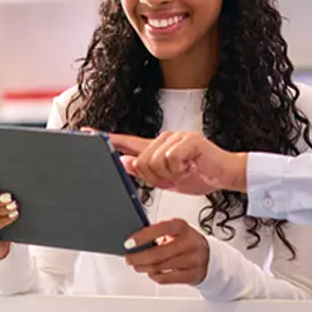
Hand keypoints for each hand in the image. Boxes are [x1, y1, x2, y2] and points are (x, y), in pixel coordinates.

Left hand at [105, 130, 247, 195]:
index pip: (127, 142)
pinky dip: (180, 169)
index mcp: (157, 147)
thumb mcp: (168, 179)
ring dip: (168, 175)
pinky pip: (171, 160)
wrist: (226, 174)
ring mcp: (176, 137)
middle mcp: (164, 138)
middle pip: (141, 160)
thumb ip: (146, 172)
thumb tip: (124, 163)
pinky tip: (190, 167)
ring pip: (154, 161)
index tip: (85, 132)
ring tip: (184, 173)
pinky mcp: (188, 141)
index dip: (107, 139)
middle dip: (154, 177)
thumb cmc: (199, 175)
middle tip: (173, 179)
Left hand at [123, 218, 210, 285]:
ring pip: (159, 267)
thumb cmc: (186, 241)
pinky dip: (154, 276)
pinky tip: (151, 272)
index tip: (128, 243)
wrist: (209, 256)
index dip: (142, 237)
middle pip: (157, 254)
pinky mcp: (191, 275)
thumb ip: (157, 232)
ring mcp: (191, 260)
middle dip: (138, 258)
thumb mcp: (175, 230)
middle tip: (129, 258)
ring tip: (137, 265)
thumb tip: (134, 240)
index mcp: (182, 227)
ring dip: (143, 268)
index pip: (160, 230)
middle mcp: (188, 243)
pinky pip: (165, 279)